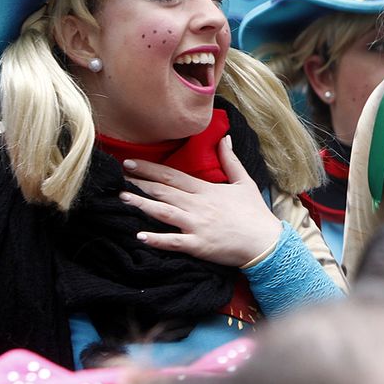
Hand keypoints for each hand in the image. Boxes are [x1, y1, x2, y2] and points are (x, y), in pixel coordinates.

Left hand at [120, 136, 280, 266]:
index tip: (130, 163)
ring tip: (122, 199)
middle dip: (139, 183)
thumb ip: (231, 160)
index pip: (173, 176)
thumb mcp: (245, 182)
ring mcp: (197, 225)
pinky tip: (139, 235)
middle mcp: (198, 205)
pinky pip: (173, 241)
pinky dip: (156, 239)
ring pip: (163, 212)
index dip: (150, 168)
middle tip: (118, 177)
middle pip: (163, 191)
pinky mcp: (198, 245)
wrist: (266, 242)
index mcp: (206, 190)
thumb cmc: (255, 213)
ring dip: (141, 204)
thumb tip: (225, 137)